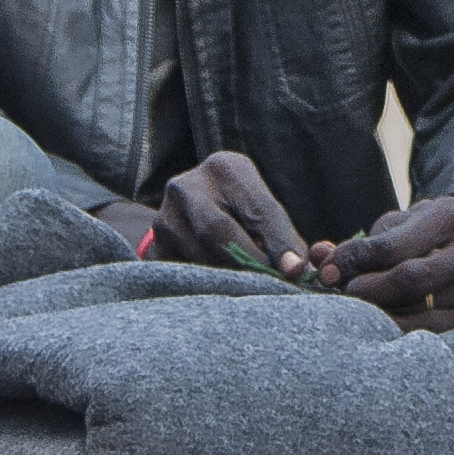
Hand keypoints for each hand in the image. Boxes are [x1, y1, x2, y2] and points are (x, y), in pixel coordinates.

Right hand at [150, 151, 313, 283]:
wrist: (192, 210)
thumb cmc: (238, 209)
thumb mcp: (261, 208)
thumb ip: (282, 237)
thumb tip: (298, 269)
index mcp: (225, 168)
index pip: (256, 207)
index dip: (278, 241)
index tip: (294, 270)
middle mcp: (188, 186)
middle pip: (218, 231)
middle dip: (249, 260)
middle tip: (270, 281)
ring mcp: (165, 215)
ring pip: (199, 256)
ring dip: (229, 275)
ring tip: (250, 284)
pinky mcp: (155, 245)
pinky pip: (185, 271)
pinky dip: (209, 282)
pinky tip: (223, 286)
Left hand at [318, 194, 453, 334]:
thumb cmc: (425, 239)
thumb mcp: (398, 228)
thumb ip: (359, 244)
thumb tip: (316, 256)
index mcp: (453, 215)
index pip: (392, 246)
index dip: (354, 261)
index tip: (327, 271)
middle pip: (410, 280)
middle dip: (367, 290)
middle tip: (341, 294)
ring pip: (421, 310)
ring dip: (381, 314)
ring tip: (356, 312)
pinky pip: (433, 333)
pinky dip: (401, 331)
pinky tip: (381, 328)